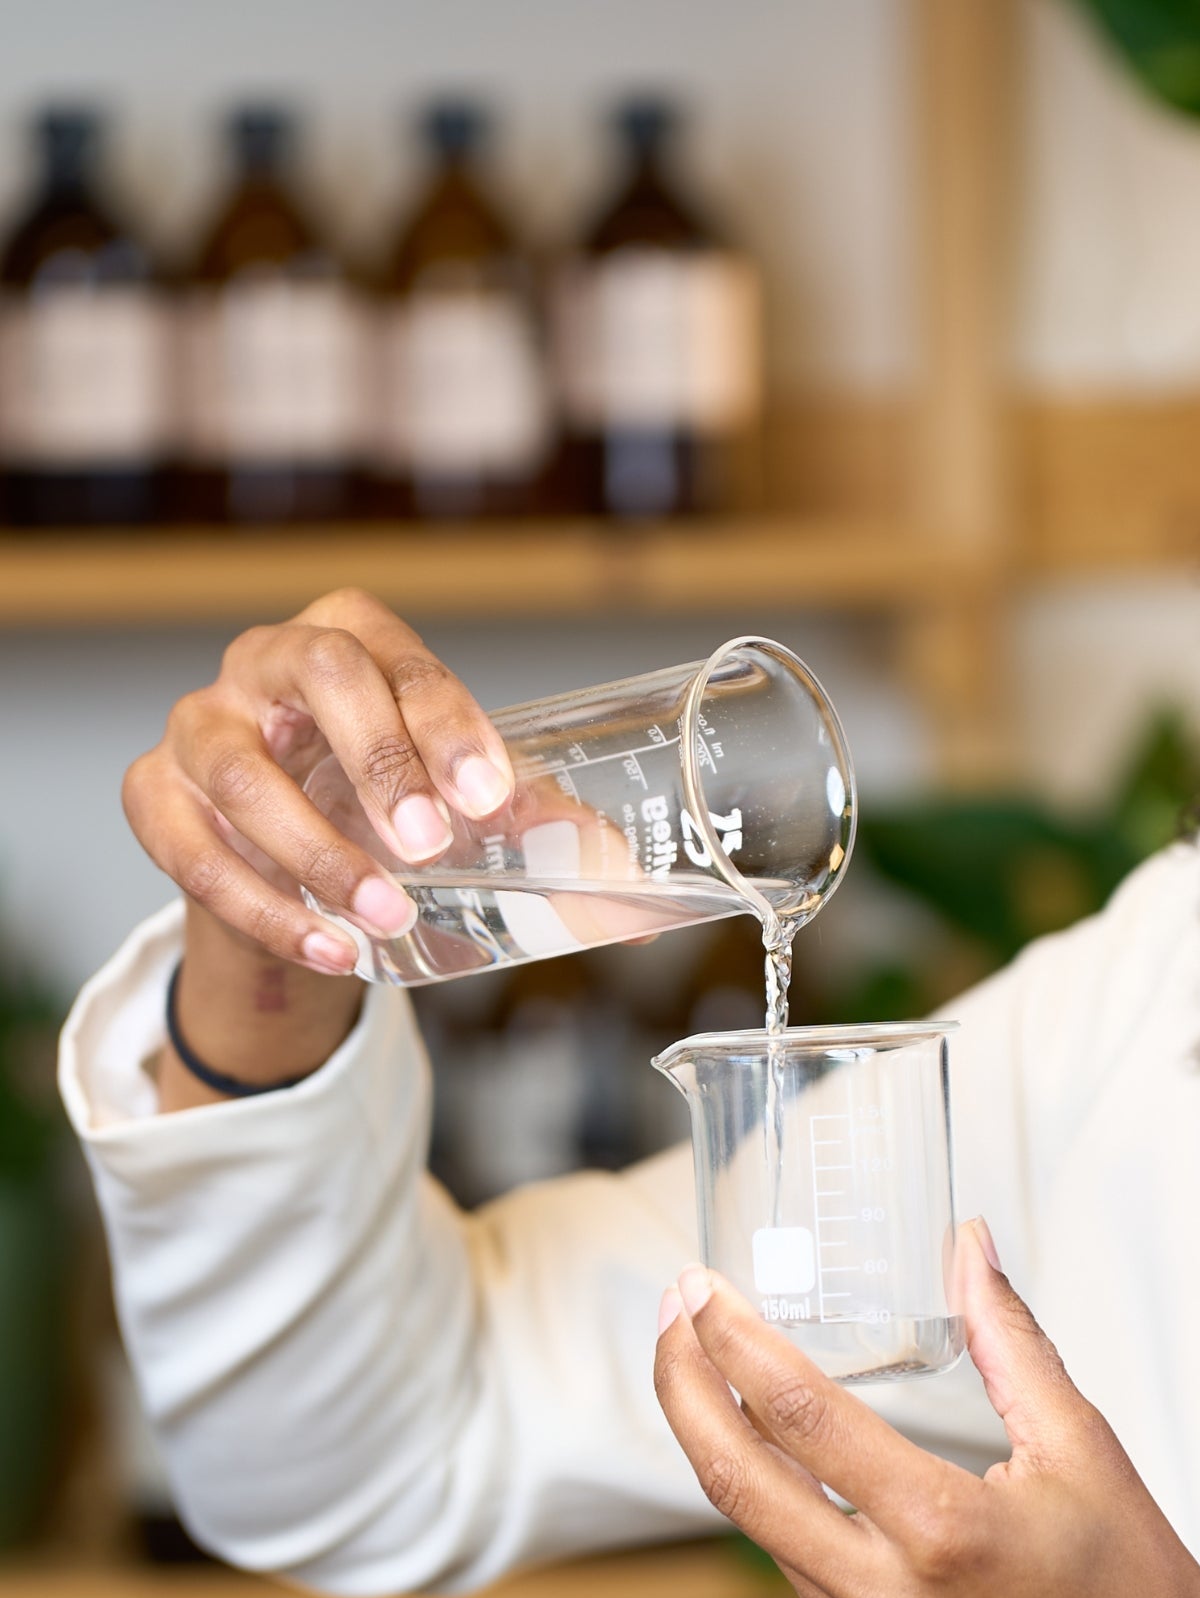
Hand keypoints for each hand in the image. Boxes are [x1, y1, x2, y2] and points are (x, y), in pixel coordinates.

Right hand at [123, 586, 512, 974]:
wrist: (296, 864)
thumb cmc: (389, 804)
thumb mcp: (465, 804)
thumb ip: (544, 834)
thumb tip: (637, 902)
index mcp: (353, 638)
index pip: (401, 658)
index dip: (446, 722)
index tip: (490, 795)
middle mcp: (267, 661)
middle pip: (319, 672)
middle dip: (382, 758)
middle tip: (431, 843)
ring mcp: (200, 724)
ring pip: (243, 772)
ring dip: (319, 853)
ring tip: (384, 915)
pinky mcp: (154, 797)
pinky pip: (192, 852)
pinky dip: (264, 909)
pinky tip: (328, 949)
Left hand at [652, 1220, 1199, 1597]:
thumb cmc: (1137, 1586)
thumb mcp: (1082, 1444)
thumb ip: (1009, 1340)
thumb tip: (968, 1244)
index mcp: (942, 1530)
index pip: (800, 1417)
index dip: (735, 1342)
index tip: (701, 1288)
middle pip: (737, 1482)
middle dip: (683, 1389)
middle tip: (668, 1316)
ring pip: (758, 1533)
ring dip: (719, 1448)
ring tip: (703, 1372)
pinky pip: (798, 1576)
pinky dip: (774, 1508)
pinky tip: (776, 1458)